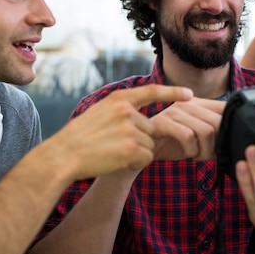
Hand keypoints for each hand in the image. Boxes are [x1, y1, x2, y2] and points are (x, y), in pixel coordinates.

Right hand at [52, 84, 192, 179]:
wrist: (64, 155)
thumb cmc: (81, 137)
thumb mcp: (101, 112)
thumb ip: (123, 111)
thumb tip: (147, 120)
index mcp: (119, 99)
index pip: (152, 91)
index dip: (173, 92)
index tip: (190, 94)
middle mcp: (127, 111)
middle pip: (151, 128)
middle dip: (140, 139)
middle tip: (115, 145)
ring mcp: (130, 129)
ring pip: (150, 144)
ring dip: (137, 152)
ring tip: (112, 152)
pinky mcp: (132, 148)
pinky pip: (147, 157)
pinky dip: (136, 162)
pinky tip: (117, 160)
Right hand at [150, 97, 224, 160]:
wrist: (144, 150)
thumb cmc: (173, 144)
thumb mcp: (198, 137)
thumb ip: (215, 133)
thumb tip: (236, 139)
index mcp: (199, 103)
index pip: (226, 109)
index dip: (231, 127)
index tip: (225, 143)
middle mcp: (188, 103)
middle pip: (219, 122)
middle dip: (217, 145)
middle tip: (207, 155)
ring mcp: (175, 110)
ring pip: (206, 131)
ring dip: (205, 151)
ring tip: (196, 155)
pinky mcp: (163, 121)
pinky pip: (188, 136)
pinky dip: (191, 150)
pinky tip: (186, 153)